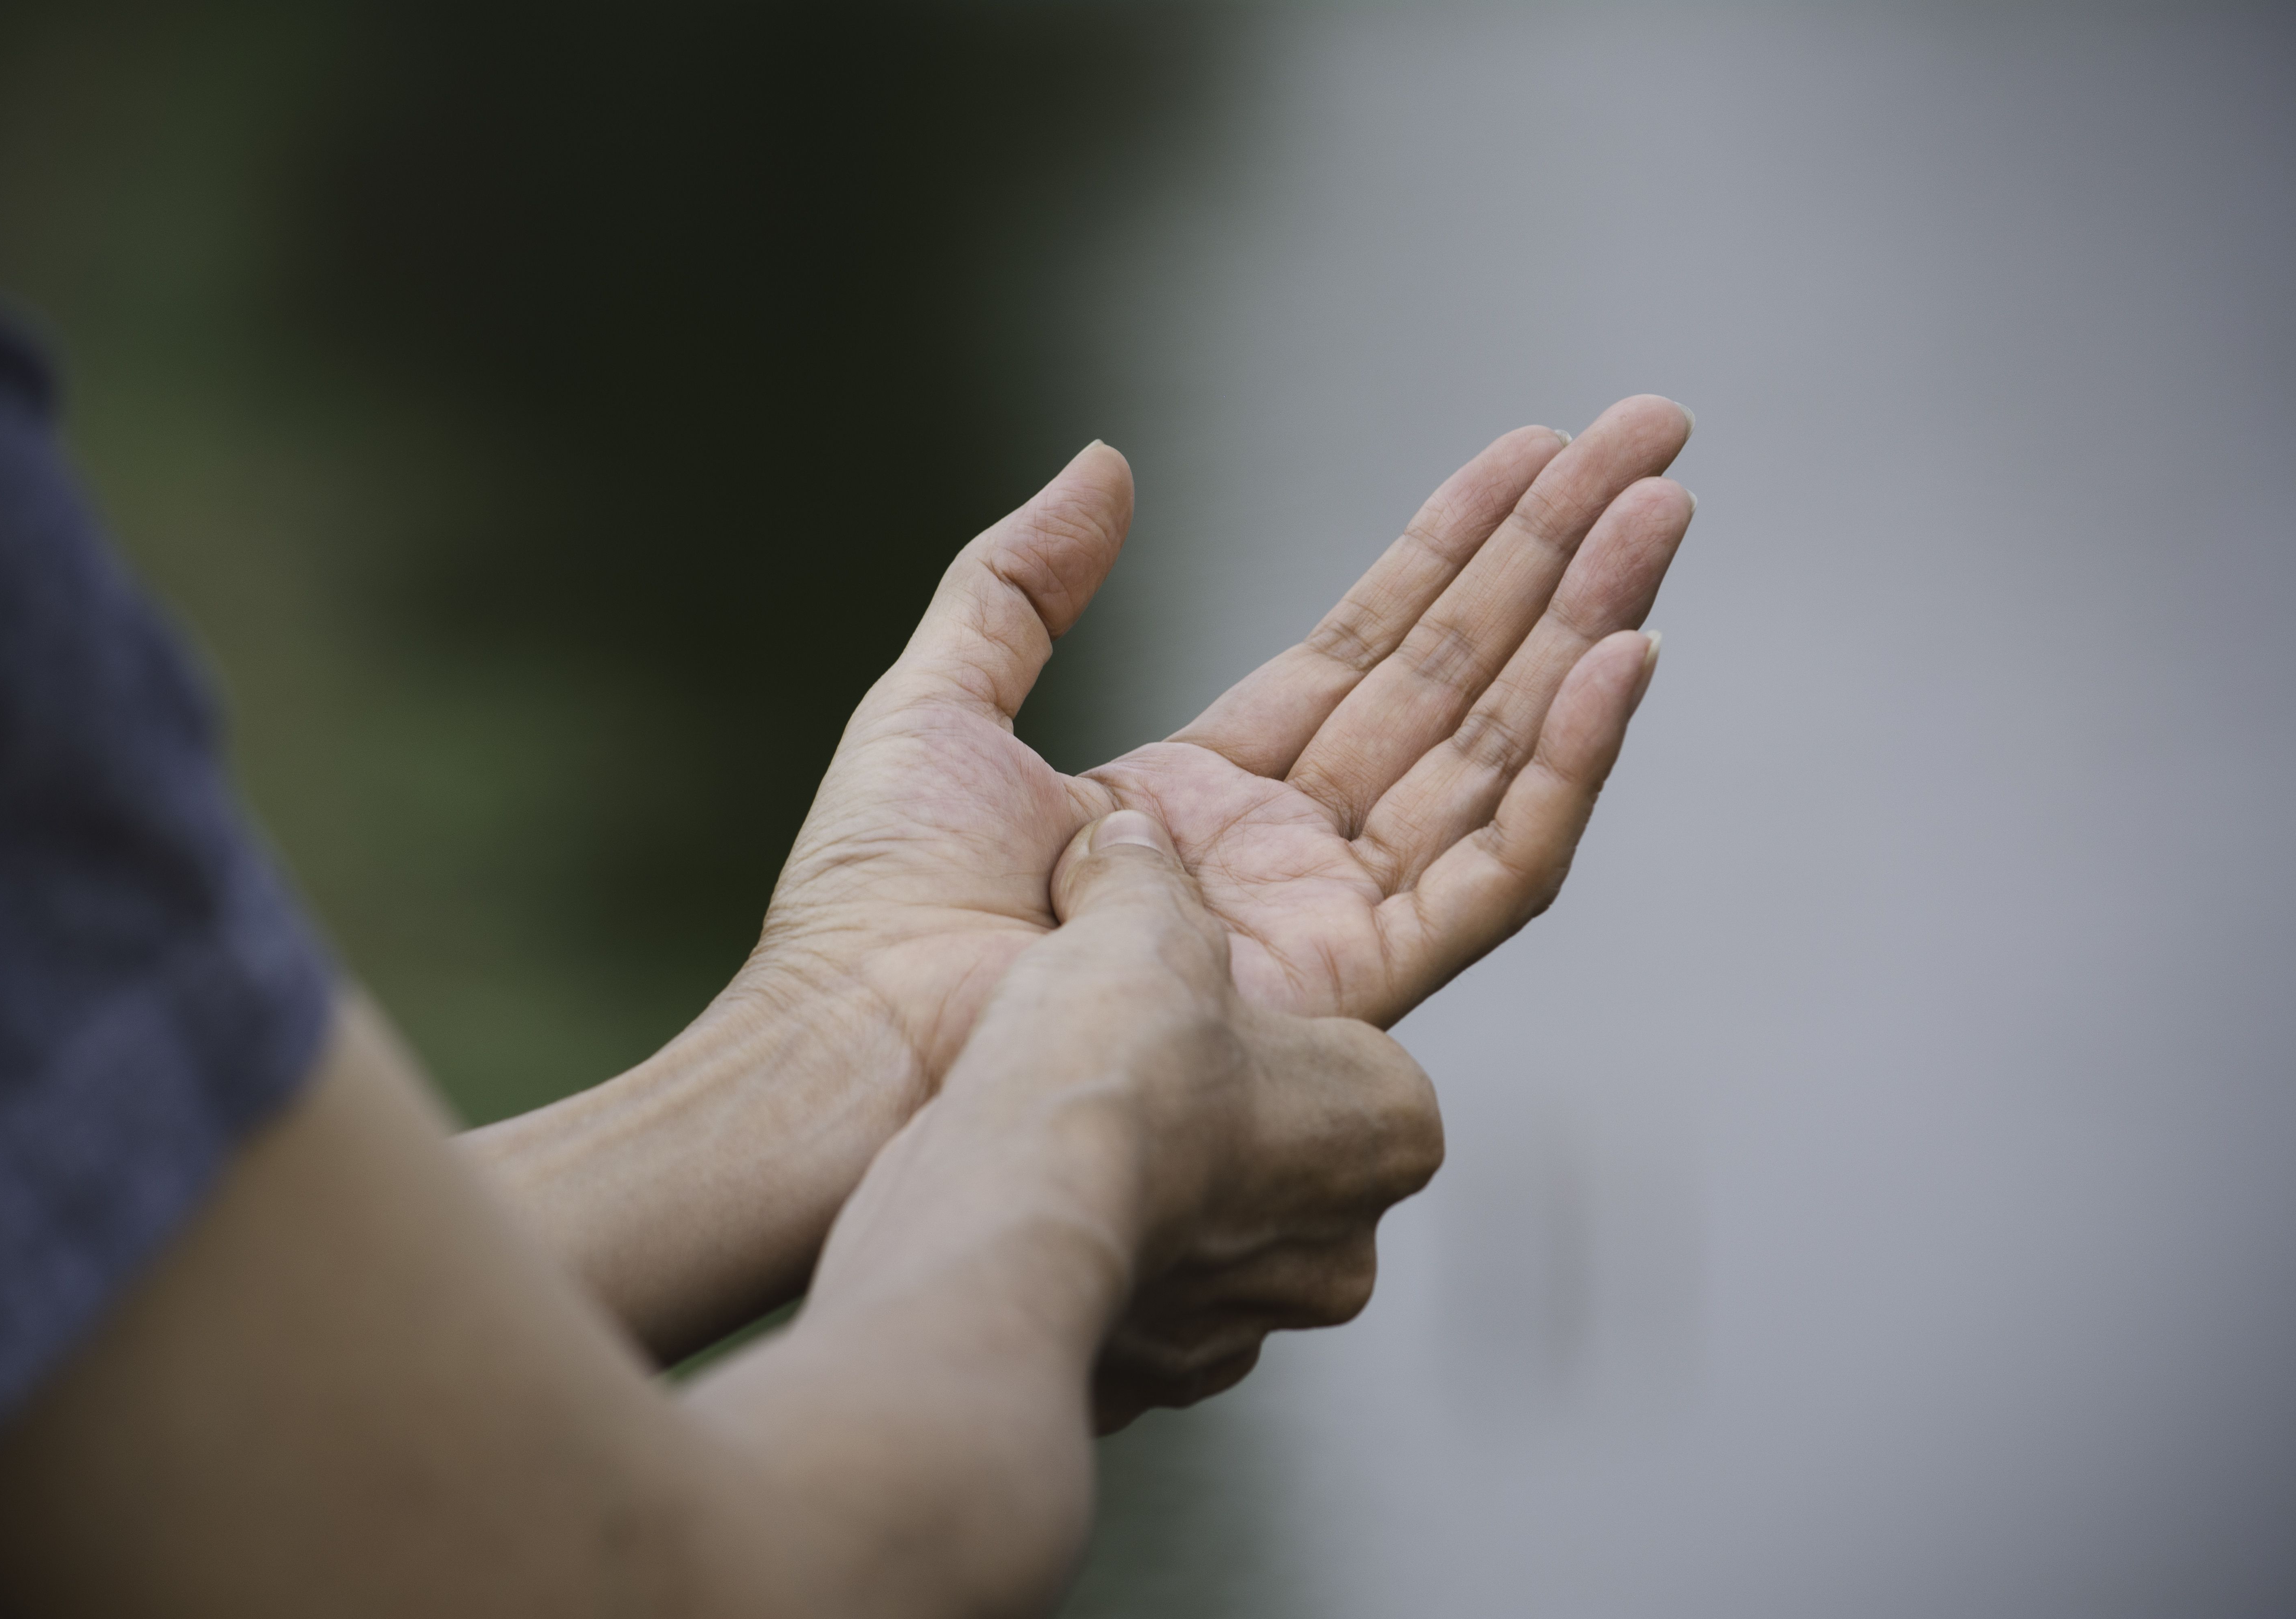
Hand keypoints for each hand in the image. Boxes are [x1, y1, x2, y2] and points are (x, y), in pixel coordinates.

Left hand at [473, 395, 1688, 1361]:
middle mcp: (1282, 856)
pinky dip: (1566, 767)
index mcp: (1199, 796)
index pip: (1367, 649)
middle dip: (1555, 560)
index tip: (1535, 455)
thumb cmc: (871, 902)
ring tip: (1661, 515)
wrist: (858, 1044)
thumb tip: (1106, 463)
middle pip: (1454, 683)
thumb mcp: (942, 696)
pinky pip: (1496, 872)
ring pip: (1496, 756)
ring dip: (1586, 632)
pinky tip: (1620, 660)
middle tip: (1651, 443)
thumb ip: (1024, 577)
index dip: (1454, 547)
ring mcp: (1328, 924)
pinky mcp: (1354, 989)